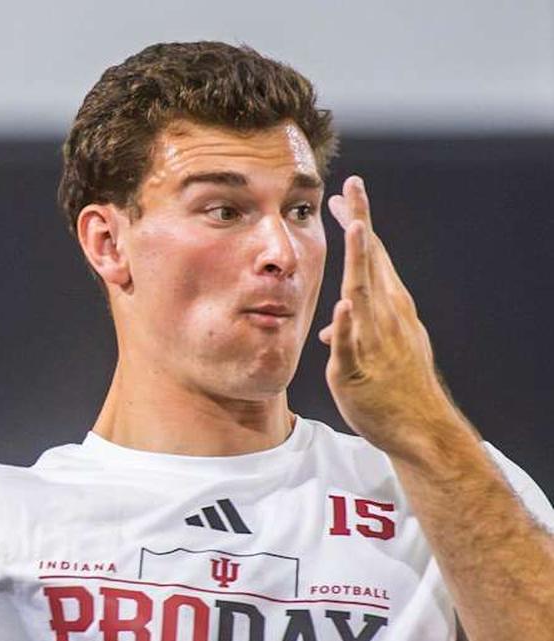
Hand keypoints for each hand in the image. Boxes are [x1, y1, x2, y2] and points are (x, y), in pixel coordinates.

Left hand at [318, 177, 464, 458]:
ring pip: (365, 295)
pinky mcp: (357, 370)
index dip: (360, 225)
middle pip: (372, 263)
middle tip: (352, 189)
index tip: (347, 194)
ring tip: (358, 230)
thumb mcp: (376, 347)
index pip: (373, 258)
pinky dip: (348, 326)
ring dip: (362, 263)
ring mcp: (374, 341)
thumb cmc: (395, 385)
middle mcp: (386, 317)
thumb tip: (334, 316)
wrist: (418, 428)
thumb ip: (355, 326)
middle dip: (362, 226)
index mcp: (389, 307)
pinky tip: (344, 306)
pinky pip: (352, 346)